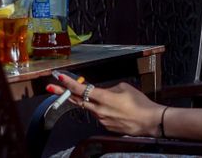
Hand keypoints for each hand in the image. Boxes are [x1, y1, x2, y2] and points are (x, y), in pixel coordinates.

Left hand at [50, 74, 164, 136]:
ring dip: (88, 102)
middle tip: (50, 87)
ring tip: (106, 99)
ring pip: (89, 108)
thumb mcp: (123, 87)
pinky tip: (115, 109)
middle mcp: (99, 110)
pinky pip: (99, 115)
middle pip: (76, 100)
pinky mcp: (106, 126)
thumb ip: (107, 88)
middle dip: (62, 93)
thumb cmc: (140, 103)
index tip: (57, 76)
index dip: (67, 82)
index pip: (80, 89)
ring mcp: (102, 120)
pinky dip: (101, 110)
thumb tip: (100, 90)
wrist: (151, 121)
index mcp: (103, 97)